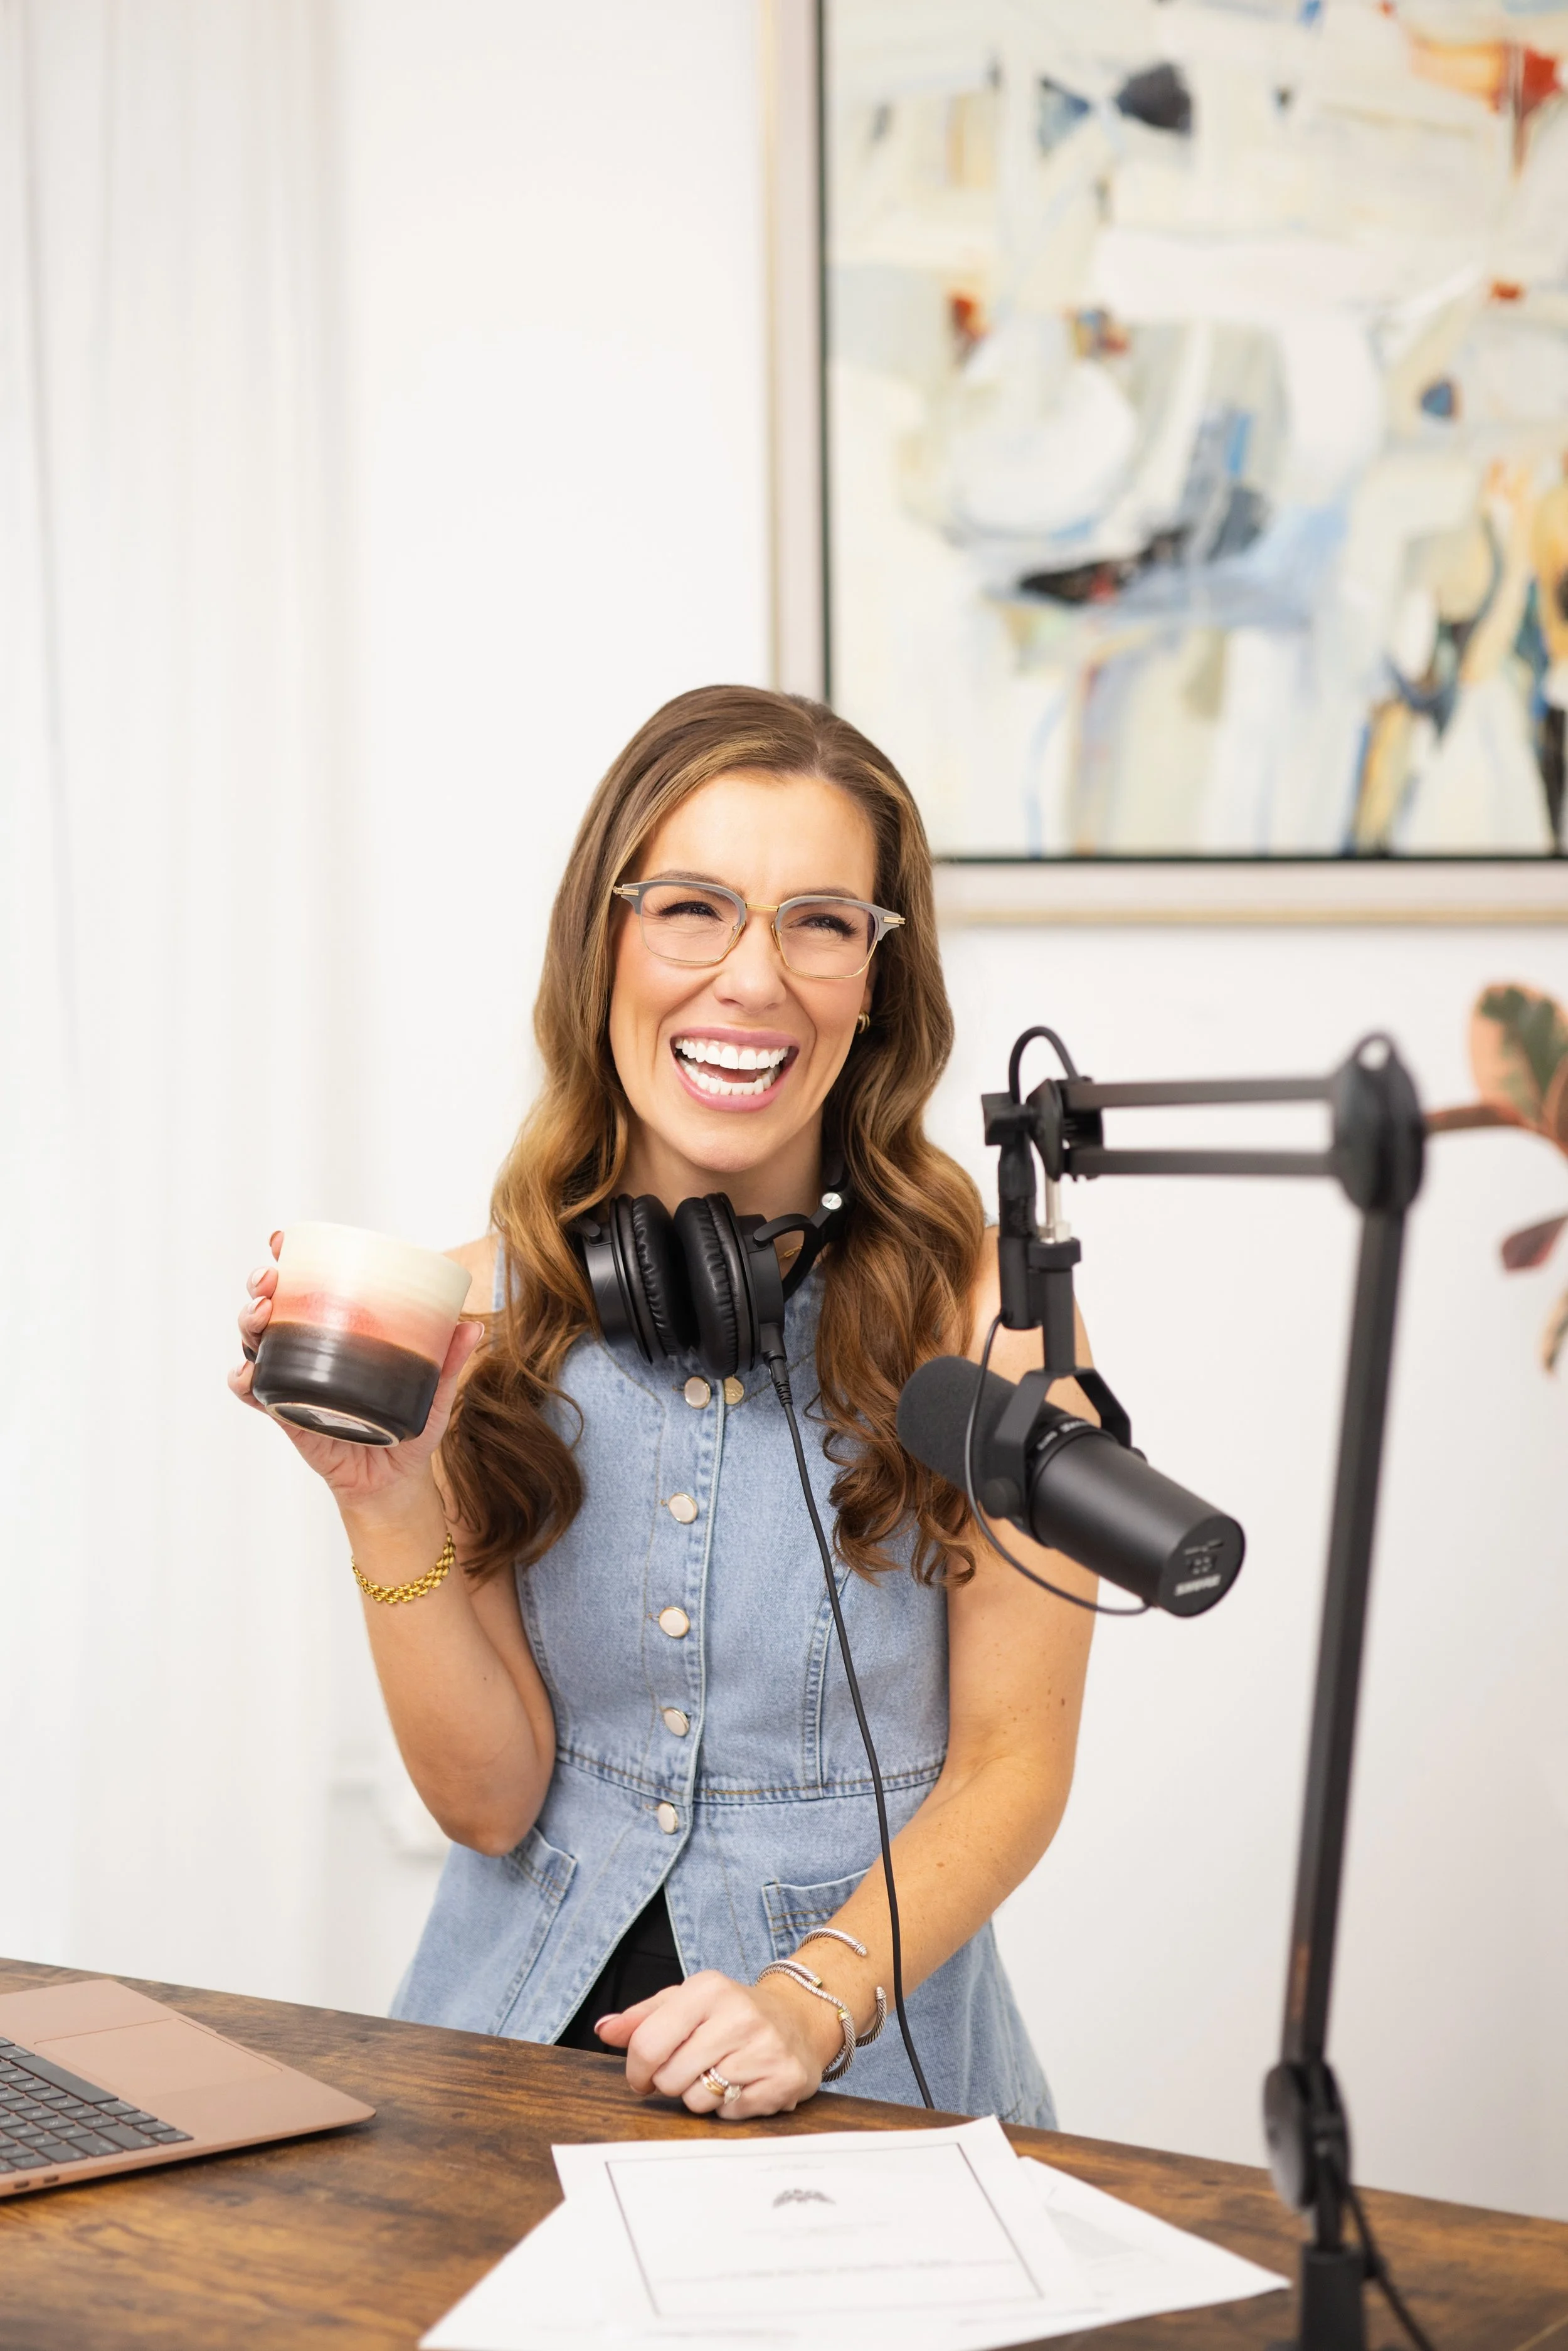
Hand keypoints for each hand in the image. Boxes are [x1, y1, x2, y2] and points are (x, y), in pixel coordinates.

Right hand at [228, 1232, 484, 1511]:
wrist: (394, 1481)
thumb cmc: (410, 1427)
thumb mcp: (433, 1391)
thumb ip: (448, 1360)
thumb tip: (473, 1326)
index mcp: (337, 1333)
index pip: (306, 1288)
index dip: (288, 1261)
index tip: (283, 1242)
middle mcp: (307, 1351)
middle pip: (269, 1307)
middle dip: (261, 1286)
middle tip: (270, 1279)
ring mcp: (293, 1381)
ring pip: (255, 1342)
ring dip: (249, 1323)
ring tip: (262, 1314)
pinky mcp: (285, 1414)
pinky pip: (254, 1394)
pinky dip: (243, 1380)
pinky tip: (248, 1371)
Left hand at [595, 1970, 840, 2120]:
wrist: (799, 2018)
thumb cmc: (730, 2013)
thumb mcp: (686, 2001)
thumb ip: (641, 2017)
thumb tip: (605, 2029)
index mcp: (708, 1989)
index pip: (647, 2044)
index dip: (636, 2070)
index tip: (643, 2075)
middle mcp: (740, 2015)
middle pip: (670, 2078)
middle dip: (672, 2082)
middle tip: (692, 2068)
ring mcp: (766, 2048)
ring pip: (698, 2101)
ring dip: (701, 2096)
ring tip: (721, 2072)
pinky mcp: (785, 2080)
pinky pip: (730, 2115)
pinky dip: (729, 2107)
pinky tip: (743, 2082)